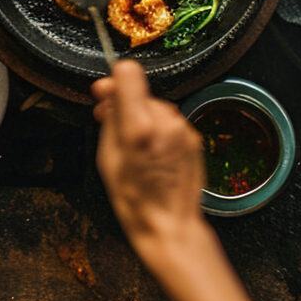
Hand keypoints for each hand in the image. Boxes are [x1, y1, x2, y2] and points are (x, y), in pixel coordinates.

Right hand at [91, 61, 205, 251]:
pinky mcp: (195, 137)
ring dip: (144, 120)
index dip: (115, 80)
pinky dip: (160, 132)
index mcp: (139, 128)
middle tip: (112, 127)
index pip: (129, 74)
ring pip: (157, 108)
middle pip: (142, 94)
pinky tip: (154, 155)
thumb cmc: (135, 200)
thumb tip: (109, 94)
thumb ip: (109, 120)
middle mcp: (166, 123)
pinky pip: (170, 123)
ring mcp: (184, 130)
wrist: (169, 225)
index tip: (105, 93)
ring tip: (136, 149)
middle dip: (127, 107)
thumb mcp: (107, 159)